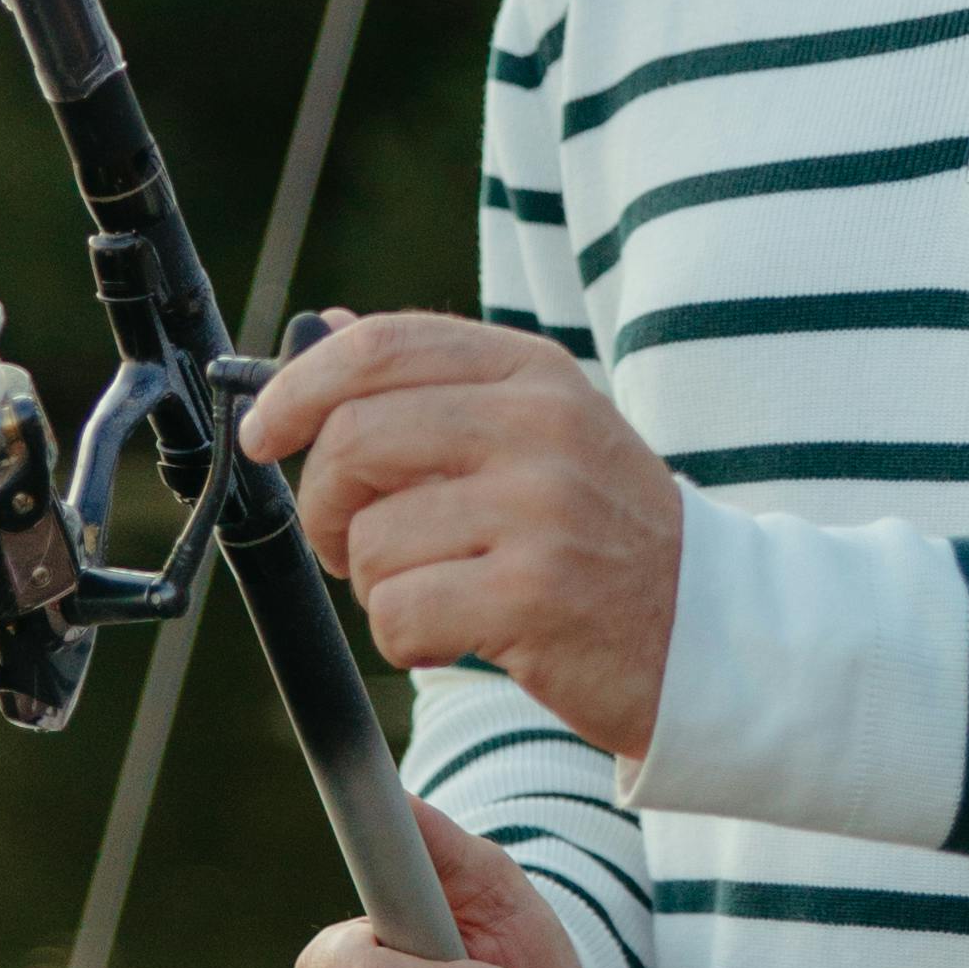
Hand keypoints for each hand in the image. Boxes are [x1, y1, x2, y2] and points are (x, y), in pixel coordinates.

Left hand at [245, 308, 684, 764]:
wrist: (707, 629)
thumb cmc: (602, 531)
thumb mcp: (540, 429)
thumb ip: (435, 380)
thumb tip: (321, 328)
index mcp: (534, 373)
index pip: (380, 347)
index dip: (296, 389)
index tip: (261, 433)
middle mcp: (539, 426)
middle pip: (354, 438)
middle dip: (326, 504)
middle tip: (351, 542)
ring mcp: (540, 509)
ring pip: (371, 540)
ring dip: (376, 584)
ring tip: (436, 591)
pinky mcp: (534, 595)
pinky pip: (399, 614)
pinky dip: (406, 639)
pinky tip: (456, 636)